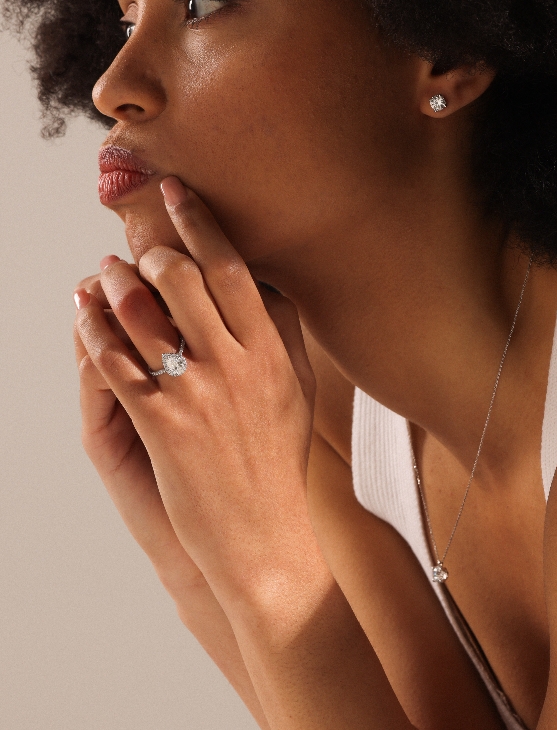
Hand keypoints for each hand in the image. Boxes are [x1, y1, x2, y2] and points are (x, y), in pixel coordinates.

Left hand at [75, 177, 315, 610]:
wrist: (263, 537)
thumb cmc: (279, 462)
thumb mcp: (298, 391)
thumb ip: (286, 333)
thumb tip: (268, 282)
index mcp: (271, 351)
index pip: (232, 269)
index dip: (201, 223)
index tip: (179, 192)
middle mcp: (235, 364)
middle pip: (183, 279)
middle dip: (153, 248)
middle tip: (139, 242)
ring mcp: (195, 394)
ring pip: (143, 314)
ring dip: (116, 283)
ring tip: (104, 271)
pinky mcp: (160, 426)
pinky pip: (117, 364)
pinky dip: (94, 333)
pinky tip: (84, 316)